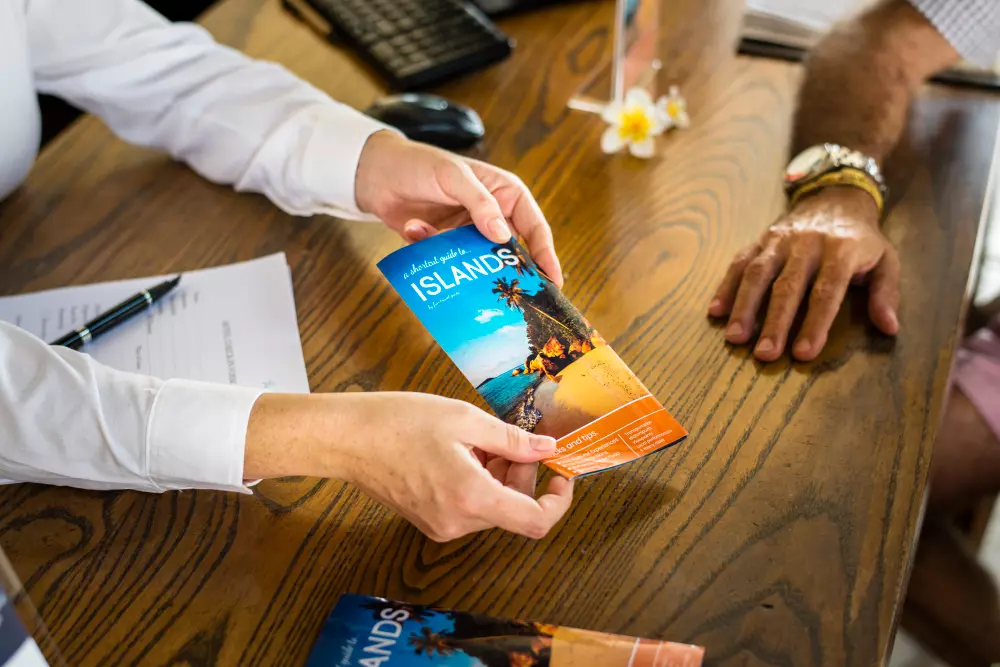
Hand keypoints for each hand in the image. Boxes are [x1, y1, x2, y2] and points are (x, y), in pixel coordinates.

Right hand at [244, 392, 573, 541]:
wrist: (346, 439)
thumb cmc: (400, 422)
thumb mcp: (465, 420)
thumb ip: (512, 440)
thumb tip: (547, 448)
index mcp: (472, 499)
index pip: (535, 522)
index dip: (557, 502)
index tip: (560, 475)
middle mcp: (458, 523)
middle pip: (512, 509)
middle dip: (522, 474)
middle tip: (510, 438)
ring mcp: (440, 526)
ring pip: (491, 507)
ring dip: (498, 476)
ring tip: (478, 440)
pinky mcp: (428, 521)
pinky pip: (468, 507)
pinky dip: (477, 482)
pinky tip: (460, 452)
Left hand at [354, 131, 562, 285]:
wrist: (375, 174)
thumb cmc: (420, 164)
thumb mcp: (454, 177)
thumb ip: (480, 204)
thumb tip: (503, 236)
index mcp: (505, 194)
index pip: (534, 227)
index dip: (546, 255)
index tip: (553, 282)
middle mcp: (492, 216)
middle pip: (511, 252)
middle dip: (507, 271)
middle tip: (511, 295)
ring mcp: (469, 233)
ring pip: (479, 262)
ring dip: (465, 264)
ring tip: (452, 264)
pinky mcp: (446, 246)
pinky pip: (451, 262)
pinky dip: (434, 252)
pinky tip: (415, 230)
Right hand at [709, 187, 899, 361]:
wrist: (835, 196)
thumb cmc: (861, 239)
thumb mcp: (886, 261)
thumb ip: (885, 294)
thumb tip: (889, 328)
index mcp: (842, 250)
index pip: (826, 290)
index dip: (815, 322)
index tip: (803, 353)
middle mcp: (807, 243)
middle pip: (788, 286)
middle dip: (775, 322)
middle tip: (764, 355)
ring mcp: (779, 240)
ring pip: (758, 273)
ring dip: (744, 306)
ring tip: (735, 337)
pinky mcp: (760, 239)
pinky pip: (740, 262)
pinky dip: (726, 287)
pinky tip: (716, 311)